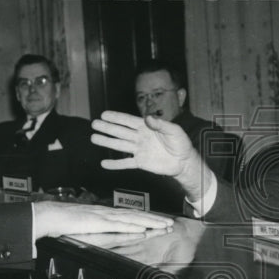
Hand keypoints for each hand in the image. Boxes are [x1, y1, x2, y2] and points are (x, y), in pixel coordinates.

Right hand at [33, 202, 173, 242]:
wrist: (49, 215)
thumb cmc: (64, 222)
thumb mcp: (87, 227)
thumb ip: (100, 230)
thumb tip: (111, 234)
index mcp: (106, 214)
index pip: (132, 216)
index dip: (148, 219)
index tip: (161, 222)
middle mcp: (108, 213)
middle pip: (137, 216)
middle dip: (155, 220)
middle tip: (171, 224)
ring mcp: (104, 216)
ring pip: (132, 219)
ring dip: (150, 222)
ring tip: (164, 226)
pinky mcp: (97, 222)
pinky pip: (118, 225)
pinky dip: (132, 226)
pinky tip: (143, 228)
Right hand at [91, 112, 213, 200]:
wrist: (184, 161)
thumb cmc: (181, 143)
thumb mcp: (174, 131)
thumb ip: (161, 124)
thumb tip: (147, 118)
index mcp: (147, 127)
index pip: (128, 120)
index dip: (116, 117)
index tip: (104, 114)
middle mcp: (140, 137)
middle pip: (120, 131)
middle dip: (107, 127)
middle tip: (94, 124)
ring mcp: (139, 149)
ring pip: (120, 145)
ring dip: (107, 141)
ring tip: (94, 138)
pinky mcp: (141, 162)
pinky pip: (125, 163)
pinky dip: (115, 164)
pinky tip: (104, 164)